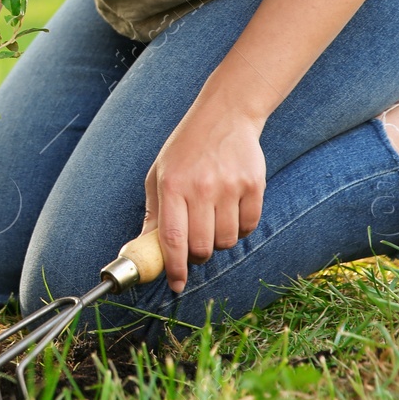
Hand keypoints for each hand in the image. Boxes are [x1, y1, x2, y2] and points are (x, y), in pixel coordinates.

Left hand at [143, 100, 266, 293]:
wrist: (225, 115)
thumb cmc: (186, 148)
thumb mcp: (159, 174)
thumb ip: (154, 212)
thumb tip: (144, 246)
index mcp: (172, 185)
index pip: (172, 238)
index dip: (174, 268)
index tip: (176, 284)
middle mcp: (201, 187)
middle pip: (202, 246)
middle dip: (198, 256)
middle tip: (195, 248)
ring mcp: (229, 186)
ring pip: (227, 241)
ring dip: (219, 242)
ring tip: (213, 222)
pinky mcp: (254, 185)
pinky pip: (249, 226)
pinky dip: (240, 228)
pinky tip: (232, 212)